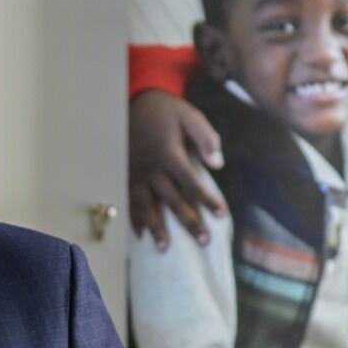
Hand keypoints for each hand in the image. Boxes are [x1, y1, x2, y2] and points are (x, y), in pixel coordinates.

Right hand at [128, 89, 225, 248]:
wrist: (135, 100)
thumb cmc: (167, 111)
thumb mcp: (190, 116)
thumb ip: (206, 139)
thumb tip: (218, 164)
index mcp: (169, 153)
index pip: (192, 183)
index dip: (208, 200)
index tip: (221, 215)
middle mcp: (151, 167)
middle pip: (172, 199)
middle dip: (189, 221)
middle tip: (203, 241)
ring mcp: (136, 173)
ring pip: (147, 205)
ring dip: (156, 227)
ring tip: (164, 248)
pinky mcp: (125, 175)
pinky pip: (129, 200)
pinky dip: (134, 219)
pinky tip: (140, 235)